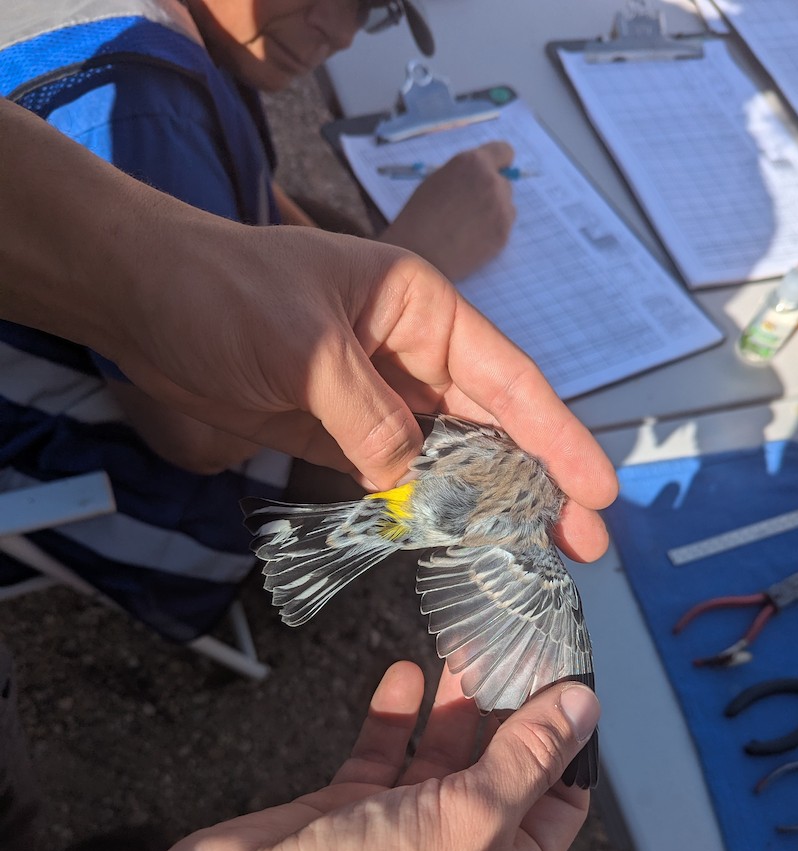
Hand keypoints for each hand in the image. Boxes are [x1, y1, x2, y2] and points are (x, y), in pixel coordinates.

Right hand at [0, 664, 598, 850]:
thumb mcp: (472, 824)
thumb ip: (528, 759)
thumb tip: (584, 706)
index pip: (556, 805)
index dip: (567, 744)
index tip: (570, 678)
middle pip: (497, 773)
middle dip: (509, 711)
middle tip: (514, 644)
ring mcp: (391, 836)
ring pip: (436, 758)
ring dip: (453, 704)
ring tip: (466, 645)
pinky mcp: (337, 815)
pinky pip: (377, 755)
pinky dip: (392, 715)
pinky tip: (403, 675)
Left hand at [120, 220, 615, 560]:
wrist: (141, 302)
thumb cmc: (223, 292)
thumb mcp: (305, 345)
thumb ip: (366, 417)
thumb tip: (409, 479)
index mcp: (422, 310)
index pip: (509, 380)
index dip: (559, 438)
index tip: (599, 490)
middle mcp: (412, 355)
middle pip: (494, 427)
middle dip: (540, 483)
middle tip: (584, 542)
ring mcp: (377, 398)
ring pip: (450, 458)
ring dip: (486, 504)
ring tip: (530, 553)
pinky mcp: (339, 433)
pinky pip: (396, 477)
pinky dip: (423, 509)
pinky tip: (450, 541)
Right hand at [381, 141, 516, 281]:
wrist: (418, 255)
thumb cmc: (420, 217)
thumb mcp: (439, 180)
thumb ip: (466, 174)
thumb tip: (484, 177)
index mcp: (473, 163)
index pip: (504, 152)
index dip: (498, 164)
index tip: (494, 174)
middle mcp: (491, 181)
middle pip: (505, 183)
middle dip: (492, 193)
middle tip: (470, 209)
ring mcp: (501, 209)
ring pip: (507, 206)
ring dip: (494, 213)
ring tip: (468, 227)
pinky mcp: (503, 234)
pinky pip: (504, 228)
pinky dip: (492, 233)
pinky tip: (472, 240)